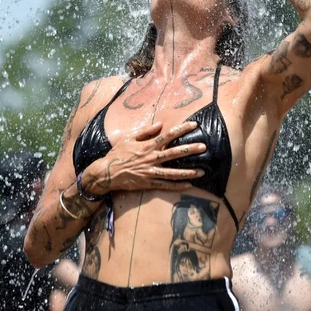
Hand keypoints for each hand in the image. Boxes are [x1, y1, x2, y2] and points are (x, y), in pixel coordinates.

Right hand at [80, 121, 206, 195]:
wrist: (106, 173)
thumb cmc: (117, 154)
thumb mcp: (129, 138)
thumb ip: (145, 131)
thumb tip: (160, 124)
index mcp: (147, 146)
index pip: (168, 135)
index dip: (182, 129)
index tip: (194, 124)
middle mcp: (151, 158)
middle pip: (174, 153)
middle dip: (190, 150)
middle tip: (204, 147)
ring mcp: (150, 172)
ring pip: (173, 172)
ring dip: (188, 172)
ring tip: (202, 172)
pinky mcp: (148, 183)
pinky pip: (165, 185)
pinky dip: (177, 186)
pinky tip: (189, 185)